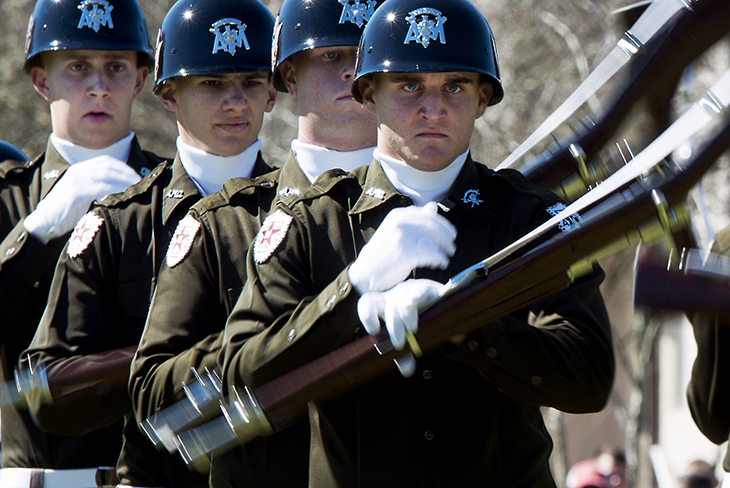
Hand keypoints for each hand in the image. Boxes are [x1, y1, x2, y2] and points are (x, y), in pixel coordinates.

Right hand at [24, 156, 140, 242]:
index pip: (106, 162)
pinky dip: (114, 189)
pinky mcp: (75, 191)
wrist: (44, 223)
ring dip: (124, 180)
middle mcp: (79, 171)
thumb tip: (121, 192)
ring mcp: (76, 180)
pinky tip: (124, 195)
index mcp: (81, 170)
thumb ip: (99, 190)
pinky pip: (100, 187)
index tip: (137, 176)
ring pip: (106, 174)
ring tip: (136, 188)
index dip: (124, 167)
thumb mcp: (84, 196)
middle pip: (109, 165)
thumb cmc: (67, 212)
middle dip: (127, 173)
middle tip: (141, 182)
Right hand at [348, 202, 455, 293]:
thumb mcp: (396, 231)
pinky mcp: (407, 251)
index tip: (452, 234)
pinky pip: (432, 253)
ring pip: (434, 240)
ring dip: (444, 250)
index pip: (428, 215)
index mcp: (398, 215)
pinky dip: (439, 259)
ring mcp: (403, 236)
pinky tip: (441, 264)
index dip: (443, 225)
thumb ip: (415, 219)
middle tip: (452, 248)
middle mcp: (401, 222)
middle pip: (433, 227)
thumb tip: (433, 205)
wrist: (364, 274)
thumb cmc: (382, 255)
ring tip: (446, 258)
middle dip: (446, 238)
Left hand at [357, 278, 444, 350]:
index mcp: (385, 305)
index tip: (374, 331)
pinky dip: (415, 298)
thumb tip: (407, 369)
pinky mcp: (427, 288)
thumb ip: (405, 353)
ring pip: (402, 302)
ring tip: (412, 330)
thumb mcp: (409, 338)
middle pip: (388, 308)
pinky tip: (412, 304)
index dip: (367, 316)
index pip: (368, 303)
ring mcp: (410, 290)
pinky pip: (420, 291)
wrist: (443, 306)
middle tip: (399, 344)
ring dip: (405, 318)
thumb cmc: (420, 321)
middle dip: (393, 327)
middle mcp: (395, 296)